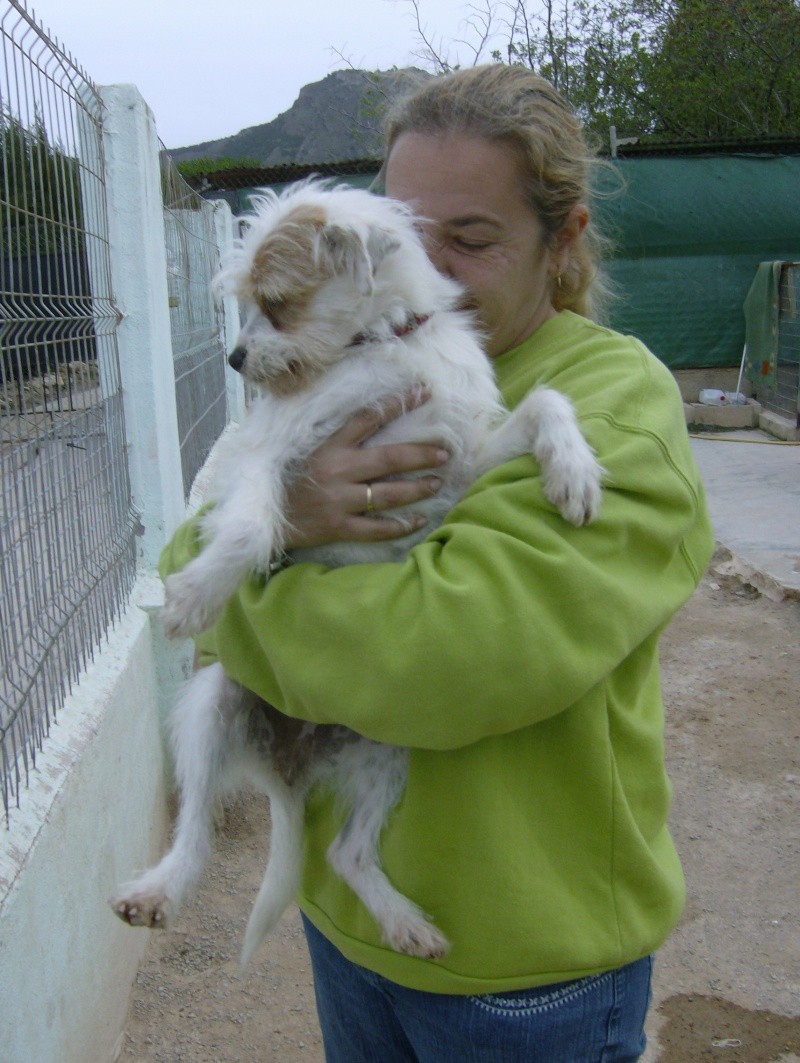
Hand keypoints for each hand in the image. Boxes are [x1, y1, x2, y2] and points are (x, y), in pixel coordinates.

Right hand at [283, 392, 448, 549]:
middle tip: (445, 453)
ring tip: (437, 482)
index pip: (368, 418)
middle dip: (421, 454)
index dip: (397, 404)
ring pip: (389, 494)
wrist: (259, 517)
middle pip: (390, 457)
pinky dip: (400, 526)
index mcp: (327, 445)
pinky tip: (419, 521)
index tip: (423, 394)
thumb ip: (308, 423)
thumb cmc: (277, 478)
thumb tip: (308, 391)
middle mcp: (337, 470)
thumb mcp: (288, 444)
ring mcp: (339, 500)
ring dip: (417, 488)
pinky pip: (376, 528)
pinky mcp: (338, 527)